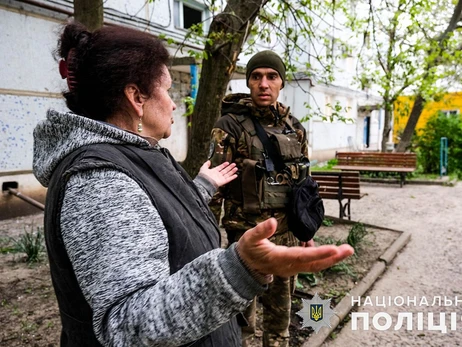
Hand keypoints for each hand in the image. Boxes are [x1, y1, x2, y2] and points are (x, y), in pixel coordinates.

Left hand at [198, 160, 237, 187]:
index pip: (220, 167)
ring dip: (232, 171)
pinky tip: (235, 175)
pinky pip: (228, 179)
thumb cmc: (203, 176)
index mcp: (213, 172)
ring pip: (227, 174)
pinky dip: (232, 177)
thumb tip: (208, 161)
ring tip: (236, 168)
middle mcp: (217, 175)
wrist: (204, 182)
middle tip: (234, 164)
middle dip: (230, 167)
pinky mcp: (222, 182)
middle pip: (225, 170)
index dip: (224, 165)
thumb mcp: (204, 168)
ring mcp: (220, 178)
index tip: (227, 162)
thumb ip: (206, 164)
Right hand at [236, 218, 353, 276]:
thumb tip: (272, 221)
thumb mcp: (249, 238)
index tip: (334, 248)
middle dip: (333, 258)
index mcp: (279, 259)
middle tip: (349, 249)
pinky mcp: (294, 267)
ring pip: (315, 265)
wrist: (245, 267)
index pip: (302, 256)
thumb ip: (261, 230)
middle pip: (315, 265)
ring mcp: (292, 268)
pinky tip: (328, 248)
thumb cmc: (248, 250)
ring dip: (331, 258)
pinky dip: (321, 256)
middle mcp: (289, 267)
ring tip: (345, 249)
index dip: (319, 253)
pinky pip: (311, 263)